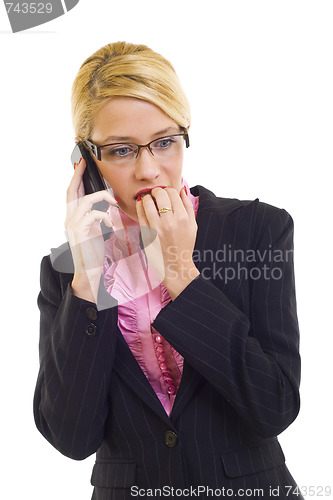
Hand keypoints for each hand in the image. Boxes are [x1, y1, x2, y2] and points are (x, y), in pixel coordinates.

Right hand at [65, 158, 116, 301]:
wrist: (88, 271)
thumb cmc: (92, 252)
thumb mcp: (94, 231)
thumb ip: (95, 218)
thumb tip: (104, 207)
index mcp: (73, 218)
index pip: (72, 193)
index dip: (75, 178)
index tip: (81, 165)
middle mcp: (69, 219)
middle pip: (71, 191)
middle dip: (78, 175)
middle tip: (84, 163)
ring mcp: (73, 225)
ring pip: (84, 201)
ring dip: (101, 197)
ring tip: (113, 201)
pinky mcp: (80, 233)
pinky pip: (92, 216)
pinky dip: (103, 216)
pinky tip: (110, 224)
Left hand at [136, 186, 198, 299]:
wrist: (176, 265)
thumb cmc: (185, 245)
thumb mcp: (193, 225)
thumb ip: (188, 205)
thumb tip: (181, 189)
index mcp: (183, 218)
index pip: (172, 192)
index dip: (168, 190)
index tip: (166, 194)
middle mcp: (170, 221)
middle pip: (160, 194)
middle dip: (157, 191)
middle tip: (156, 195)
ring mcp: (157, 227)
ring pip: (147, 201)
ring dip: (147, 197)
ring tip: (149, 200)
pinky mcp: (147, 233)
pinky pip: (140, 213)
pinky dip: (140, 206)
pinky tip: (142, 205)